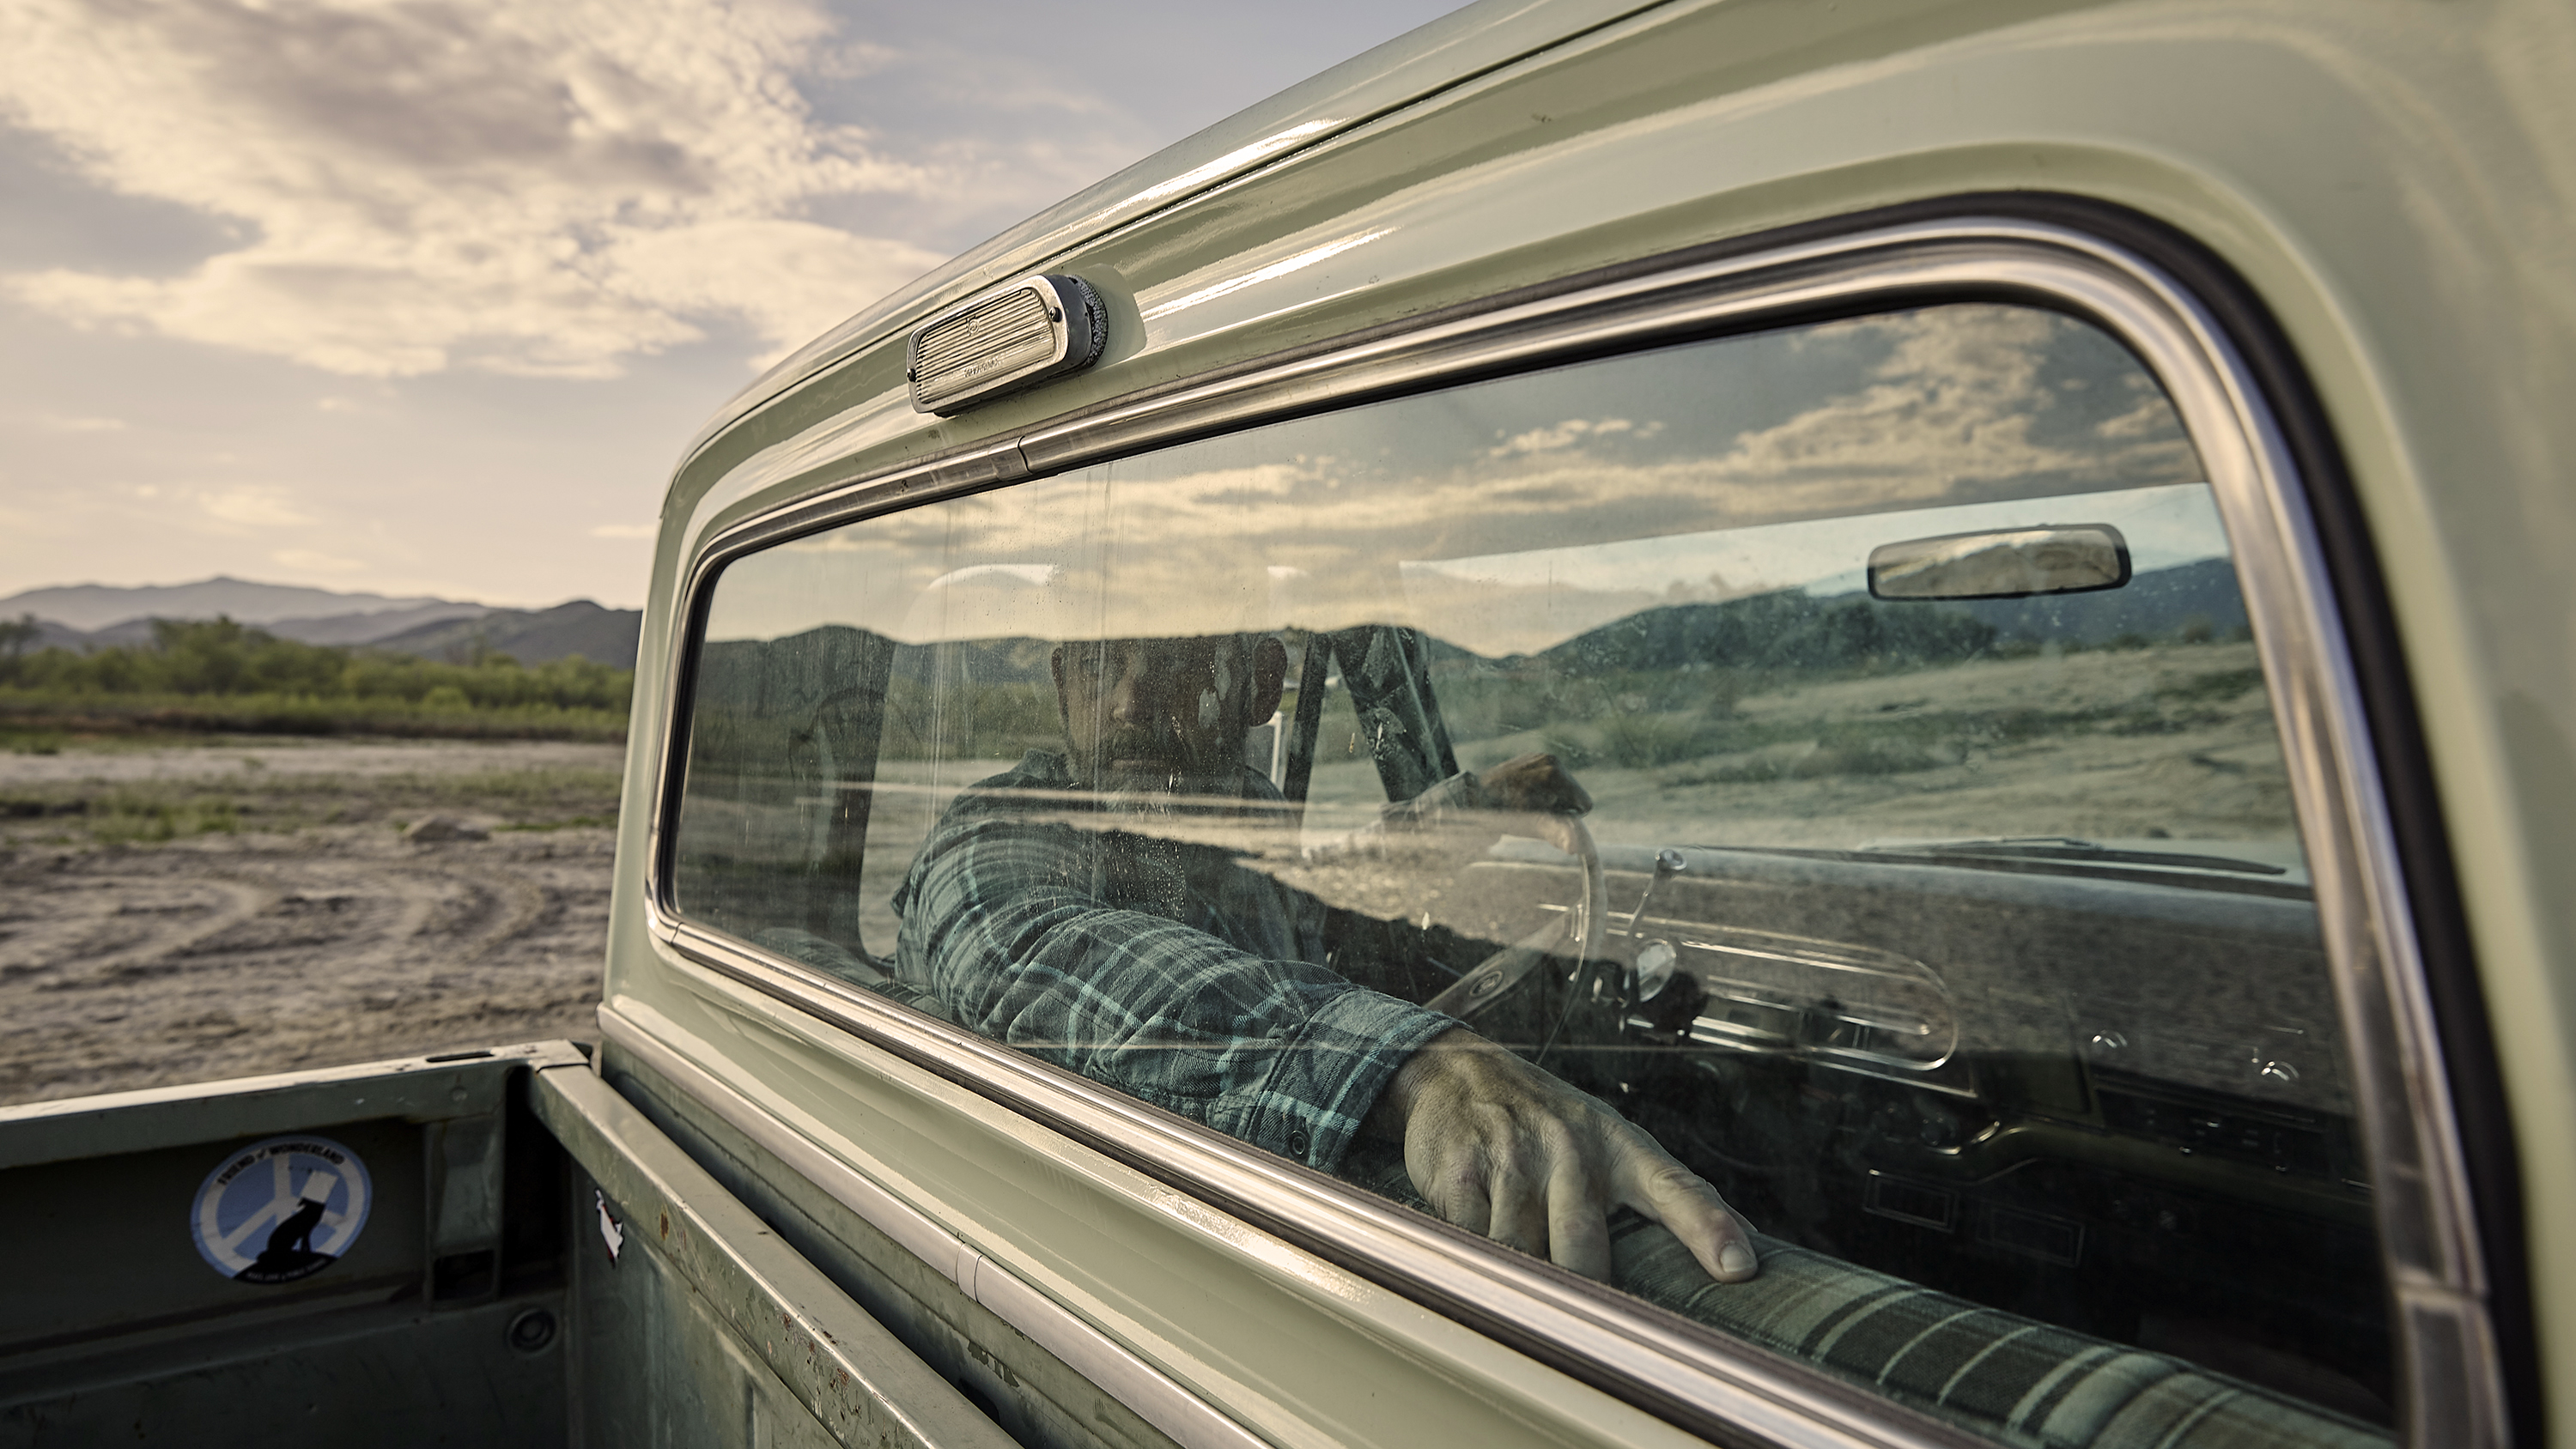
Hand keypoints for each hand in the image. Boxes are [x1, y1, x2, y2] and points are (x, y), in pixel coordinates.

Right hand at [1367, 1028, 1758, 1283]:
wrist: (1460, 1072)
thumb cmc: (1553, 1125)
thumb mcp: (1613, 1143)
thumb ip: (1672, 1194)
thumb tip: (1750, 1251)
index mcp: (1619, 1148)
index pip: (1675, 1187)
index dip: (1708, 1227)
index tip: (1738, 1268)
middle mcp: (1569, 1151)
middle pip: (1584, 1248)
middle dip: (1586, 1296)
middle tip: (1597, 1340)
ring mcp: (1512, 1159)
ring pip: (1521, 1254)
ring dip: (1523, 1286)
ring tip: (1525, 1302)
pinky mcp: (1460, 1172)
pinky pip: (1470, 1243)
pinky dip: (1477, 1266)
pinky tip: (1479, 1263)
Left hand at [1472, 753, 1592, 853]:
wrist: (1473, 796)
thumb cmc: (1503, 814)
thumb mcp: (1532, 825)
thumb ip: (1558, 833)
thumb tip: (1575, 848)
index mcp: (1554, 773)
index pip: (1584, 803)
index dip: (1570, 817)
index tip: (1549, 818)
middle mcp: (1550, 760)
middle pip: (1575, 793)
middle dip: (1562, 805)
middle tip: (1537, 811)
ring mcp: (1540, 756)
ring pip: (1564, 786)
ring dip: (1553, 798)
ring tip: (1529, 803)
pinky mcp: (1532, 758)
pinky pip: (1551, 778)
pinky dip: (1544, 789)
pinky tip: (1526, 794)